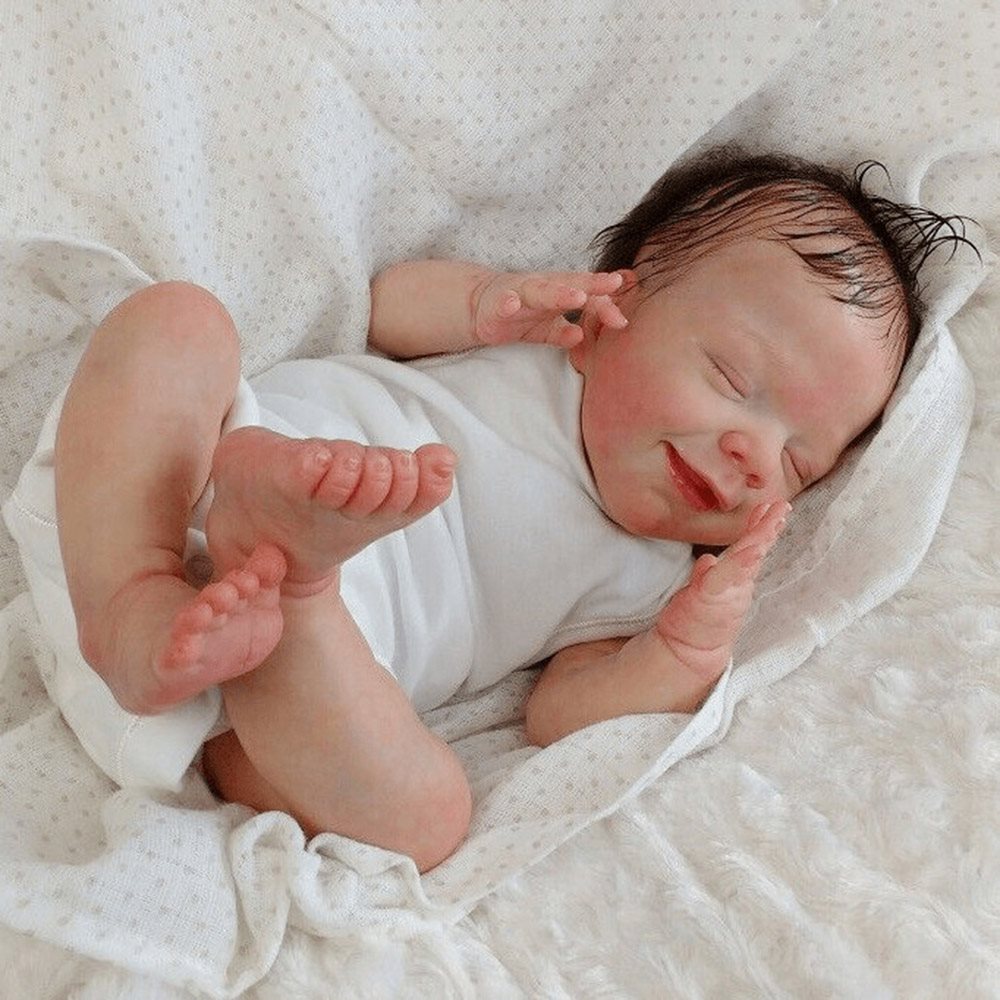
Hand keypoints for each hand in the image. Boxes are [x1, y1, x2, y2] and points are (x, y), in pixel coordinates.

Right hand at [472, 269, 628, 347]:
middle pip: (570, 284)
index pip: (587, 295)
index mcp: (559, 291)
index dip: (605, 304)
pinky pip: (504, 304)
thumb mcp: (546, 326)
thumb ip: (565, 331)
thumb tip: (582, 336)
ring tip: (577, 297)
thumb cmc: (522, 313)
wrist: (481, 306)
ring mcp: (520, 293)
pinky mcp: (497, 306)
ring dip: (559, 293)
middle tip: (612, 284)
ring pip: (541, 291)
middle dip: (591, 284)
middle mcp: (543, 287)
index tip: (623, 317)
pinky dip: (508, 303)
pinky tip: (513, 304)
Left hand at [653, 499, 789, 683]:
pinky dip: (740, 563)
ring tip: (774, 519)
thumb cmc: (696, 622)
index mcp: (734, 579)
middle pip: (754, 550)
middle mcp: (735, 584)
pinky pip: (726, 577)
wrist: (687, 654)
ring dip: (759, 538)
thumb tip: (709, 559)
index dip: (761, 529)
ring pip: (745, 560)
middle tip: (782, 505)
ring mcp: (726, 591)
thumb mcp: (700, 594)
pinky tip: (753, 549)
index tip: (774, 508)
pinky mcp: (712, 598)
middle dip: (768, 527)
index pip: (750, 548)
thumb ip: (706, 575)